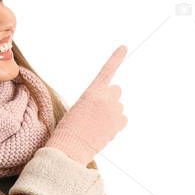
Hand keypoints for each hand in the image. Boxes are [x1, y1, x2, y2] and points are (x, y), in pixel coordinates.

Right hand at [46, 45, 127, 165]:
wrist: (71, 146)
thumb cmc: (69, 128)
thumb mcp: (78, 107)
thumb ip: (95, 100)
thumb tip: (109, 104)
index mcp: (92, 91)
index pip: (107, 71)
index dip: (117, 58)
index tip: (125, 47)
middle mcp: (106, 98)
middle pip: (116, 91)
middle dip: (110, 98)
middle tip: (98, 110)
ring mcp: (115, 110)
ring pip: (118, 107)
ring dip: (111, 113)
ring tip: (97, 124)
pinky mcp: (120, 123)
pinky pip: (122, 120)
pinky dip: (115, 124)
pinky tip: (104, 131)